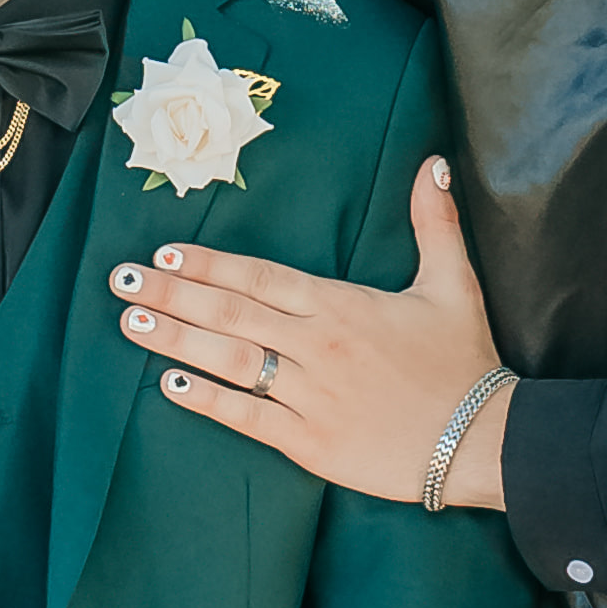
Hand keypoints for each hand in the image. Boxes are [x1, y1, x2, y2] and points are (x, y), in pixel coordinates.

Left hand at [110, 157, 510, 503]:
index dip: (210, 263)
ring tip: (132, 320)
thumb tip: (433, 164)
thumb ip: (434, 223)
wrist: (485, 441)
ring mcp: (310, 396)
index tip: (166, 250)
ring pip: (230, 361)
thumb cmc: (465, 362)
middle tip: (121, 278)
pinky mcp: (311, 443)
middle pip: (231, 313)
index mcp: (342, 306)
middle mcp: (318, 346)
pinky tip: (169, 386)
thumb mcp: (454, 284)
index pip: (261, 277)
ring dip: (176, 339)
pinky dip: (208, 402)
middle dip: (173, 292)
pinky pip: (249, 418)